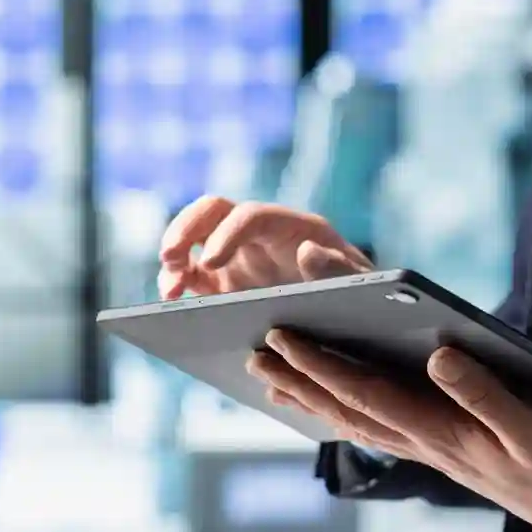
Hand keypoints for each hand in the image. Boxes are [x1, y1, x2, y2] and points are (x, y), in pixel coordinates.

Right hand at [158, 197, 372, 299]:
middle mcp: (260, 236)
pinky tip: (172, 303)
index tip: (213, 261)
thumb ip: (340, 270)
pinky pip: (191, 275)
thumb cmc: (362, 295)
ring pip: (194, 240)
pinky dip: (177, 284)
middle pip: (213, 212)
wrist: (355, 319)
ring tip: (170, 290)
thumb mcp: (360, 284)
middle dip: (186, 228)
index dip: (229, 233)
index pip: (252, 216)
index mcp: (293, 229)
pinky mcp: (224, 284)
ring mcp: (239, 258)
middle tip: (169, 256)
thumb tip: (308, 251)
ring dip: (175, 258)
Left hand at [248, 331, 531, 531]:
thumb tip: (438, 355)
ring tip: (272, 378)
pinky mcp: (444, 449)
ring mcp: (431, 449)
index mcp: (442, 432)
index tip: (283, 338)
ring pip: (358, 420)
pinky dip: (346, 412)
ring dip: (313, 397)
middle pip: (348, 406)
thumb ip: (486, 394)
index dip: (322, 364)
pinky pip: (381, 427)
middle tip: (254, 353)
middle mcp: (426, 442)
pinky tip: (329, 407)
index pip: (368, 393)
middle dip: (300, 377)